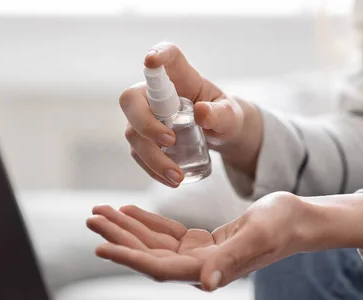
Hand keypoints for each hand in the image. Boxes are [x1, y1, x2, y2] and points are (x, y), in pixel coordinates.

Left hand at [86, 192, 315, 290]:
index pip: (159, 267)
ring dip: (128, 228)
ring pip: (155, 244)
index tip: (101, 246)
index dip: (129, 257)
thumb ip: (230, 261)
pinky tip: (131, 211)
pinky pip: (168, 233)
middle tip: (93, 217)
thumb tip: (206, 284)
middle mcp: (200, 268)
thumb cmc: (282, 225)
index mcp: (209, 270)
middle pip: (149, 254)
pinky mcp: (203, 243)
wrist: (298, 220)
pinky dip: (148, 222)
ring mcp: (200, 256)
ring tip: (103, 211)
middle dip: (119, 237)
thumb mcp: (256, 236)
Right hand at [119, 42, 262, 187]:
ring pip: (133, 134)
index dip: (156, 55)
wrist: (219, 134)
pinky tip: (171, 181)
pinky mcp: (143, 140)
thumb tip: (201, 112)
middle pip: (132, 100)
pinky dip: (153, 170)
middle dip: (145, 123)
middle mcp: (154, 94)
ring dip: (152, 158)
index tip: (152, 59)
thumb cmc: (224, 116)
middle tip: (170, 140)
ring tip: (178, 177)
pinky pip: (139, 155)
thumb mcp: (230, 116)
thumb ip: (220, 114)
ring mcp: (144, 117)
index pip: (166, 56)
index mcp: (180, 76)